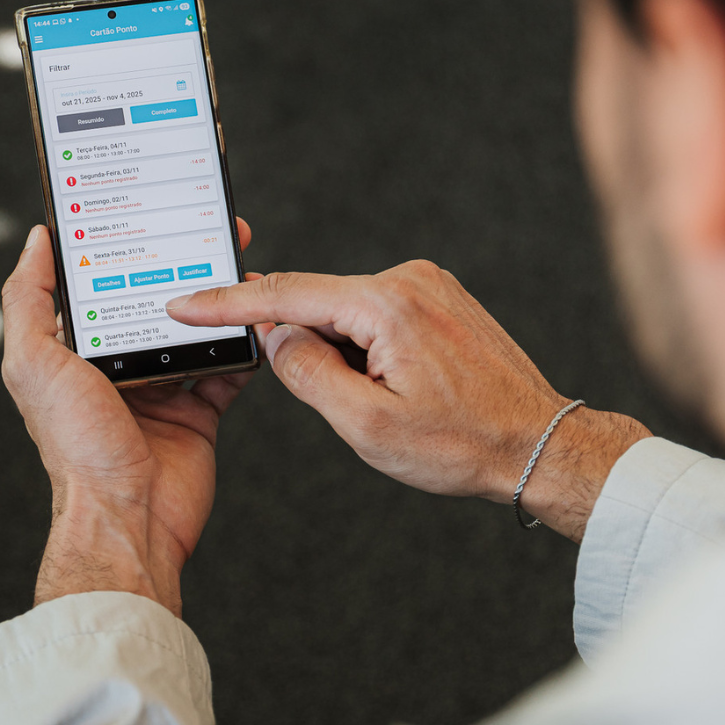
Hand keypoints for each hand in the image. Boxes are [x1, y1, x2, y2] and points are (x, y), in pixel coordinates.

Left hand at [1, 221, 257, 615]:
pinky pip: (226, 371)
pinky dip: (244, 349)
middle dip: (184, 266)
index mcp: (76, 352)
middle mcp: (118, 368)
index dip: (125, 246)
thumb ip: (28, 300)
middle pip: (155, 302)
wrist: (129, 518)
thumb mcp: (33, 365)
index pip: (101, 284)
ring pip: (194, 331)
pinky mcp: (198, 413)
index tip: (150, 209)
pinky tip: (258, 322)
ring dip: (218, 302)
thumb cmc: (76, 448)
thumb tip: (38, 239)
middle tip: (214, 231)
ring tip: (241, 267)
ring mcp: (162, 389)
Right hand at [167, 262, 650, 541]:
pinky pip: (375, 315)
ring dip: (341, 356)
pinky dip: (363, 347)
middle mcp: (408, 279)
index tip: (185, 305)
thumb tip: (276, 336)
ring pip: (346, 314)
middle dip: (303, 349)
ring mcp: (428, 284)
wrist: (540, 444)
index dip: (227, 304)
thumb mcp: (367, 425)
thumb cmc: (462, 444)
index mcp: (386, 305)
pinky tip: (393, 386)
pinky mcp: (439, 298)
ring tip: (389, 403)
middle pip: (318, 305)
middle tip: (340, 402)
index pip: (286, 295)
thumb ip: (308, 373)